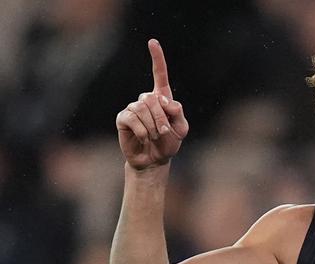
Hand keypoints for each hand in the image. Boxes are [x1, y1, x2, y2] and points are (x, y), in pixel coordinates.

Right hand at [116, 39, 188, 169]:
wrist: (154, 160)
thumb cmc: (168, 143)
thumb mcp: (181, 129)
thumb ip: (178, 113)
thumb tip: (166, 101)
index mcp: (162, 99)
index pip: (160, 74)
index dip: (157, 58)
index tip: (152, 42)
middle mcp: (146, 100)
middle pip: (152, 98)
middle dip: (161, 118)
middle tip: (164, 132)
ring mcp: (133, 108)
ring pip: (143, 109)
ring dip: (153, 126)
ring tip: (155, 137)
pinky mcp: (123, 118)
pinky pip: (133, 118)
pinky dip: (142, 131)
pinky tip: (144, 139)